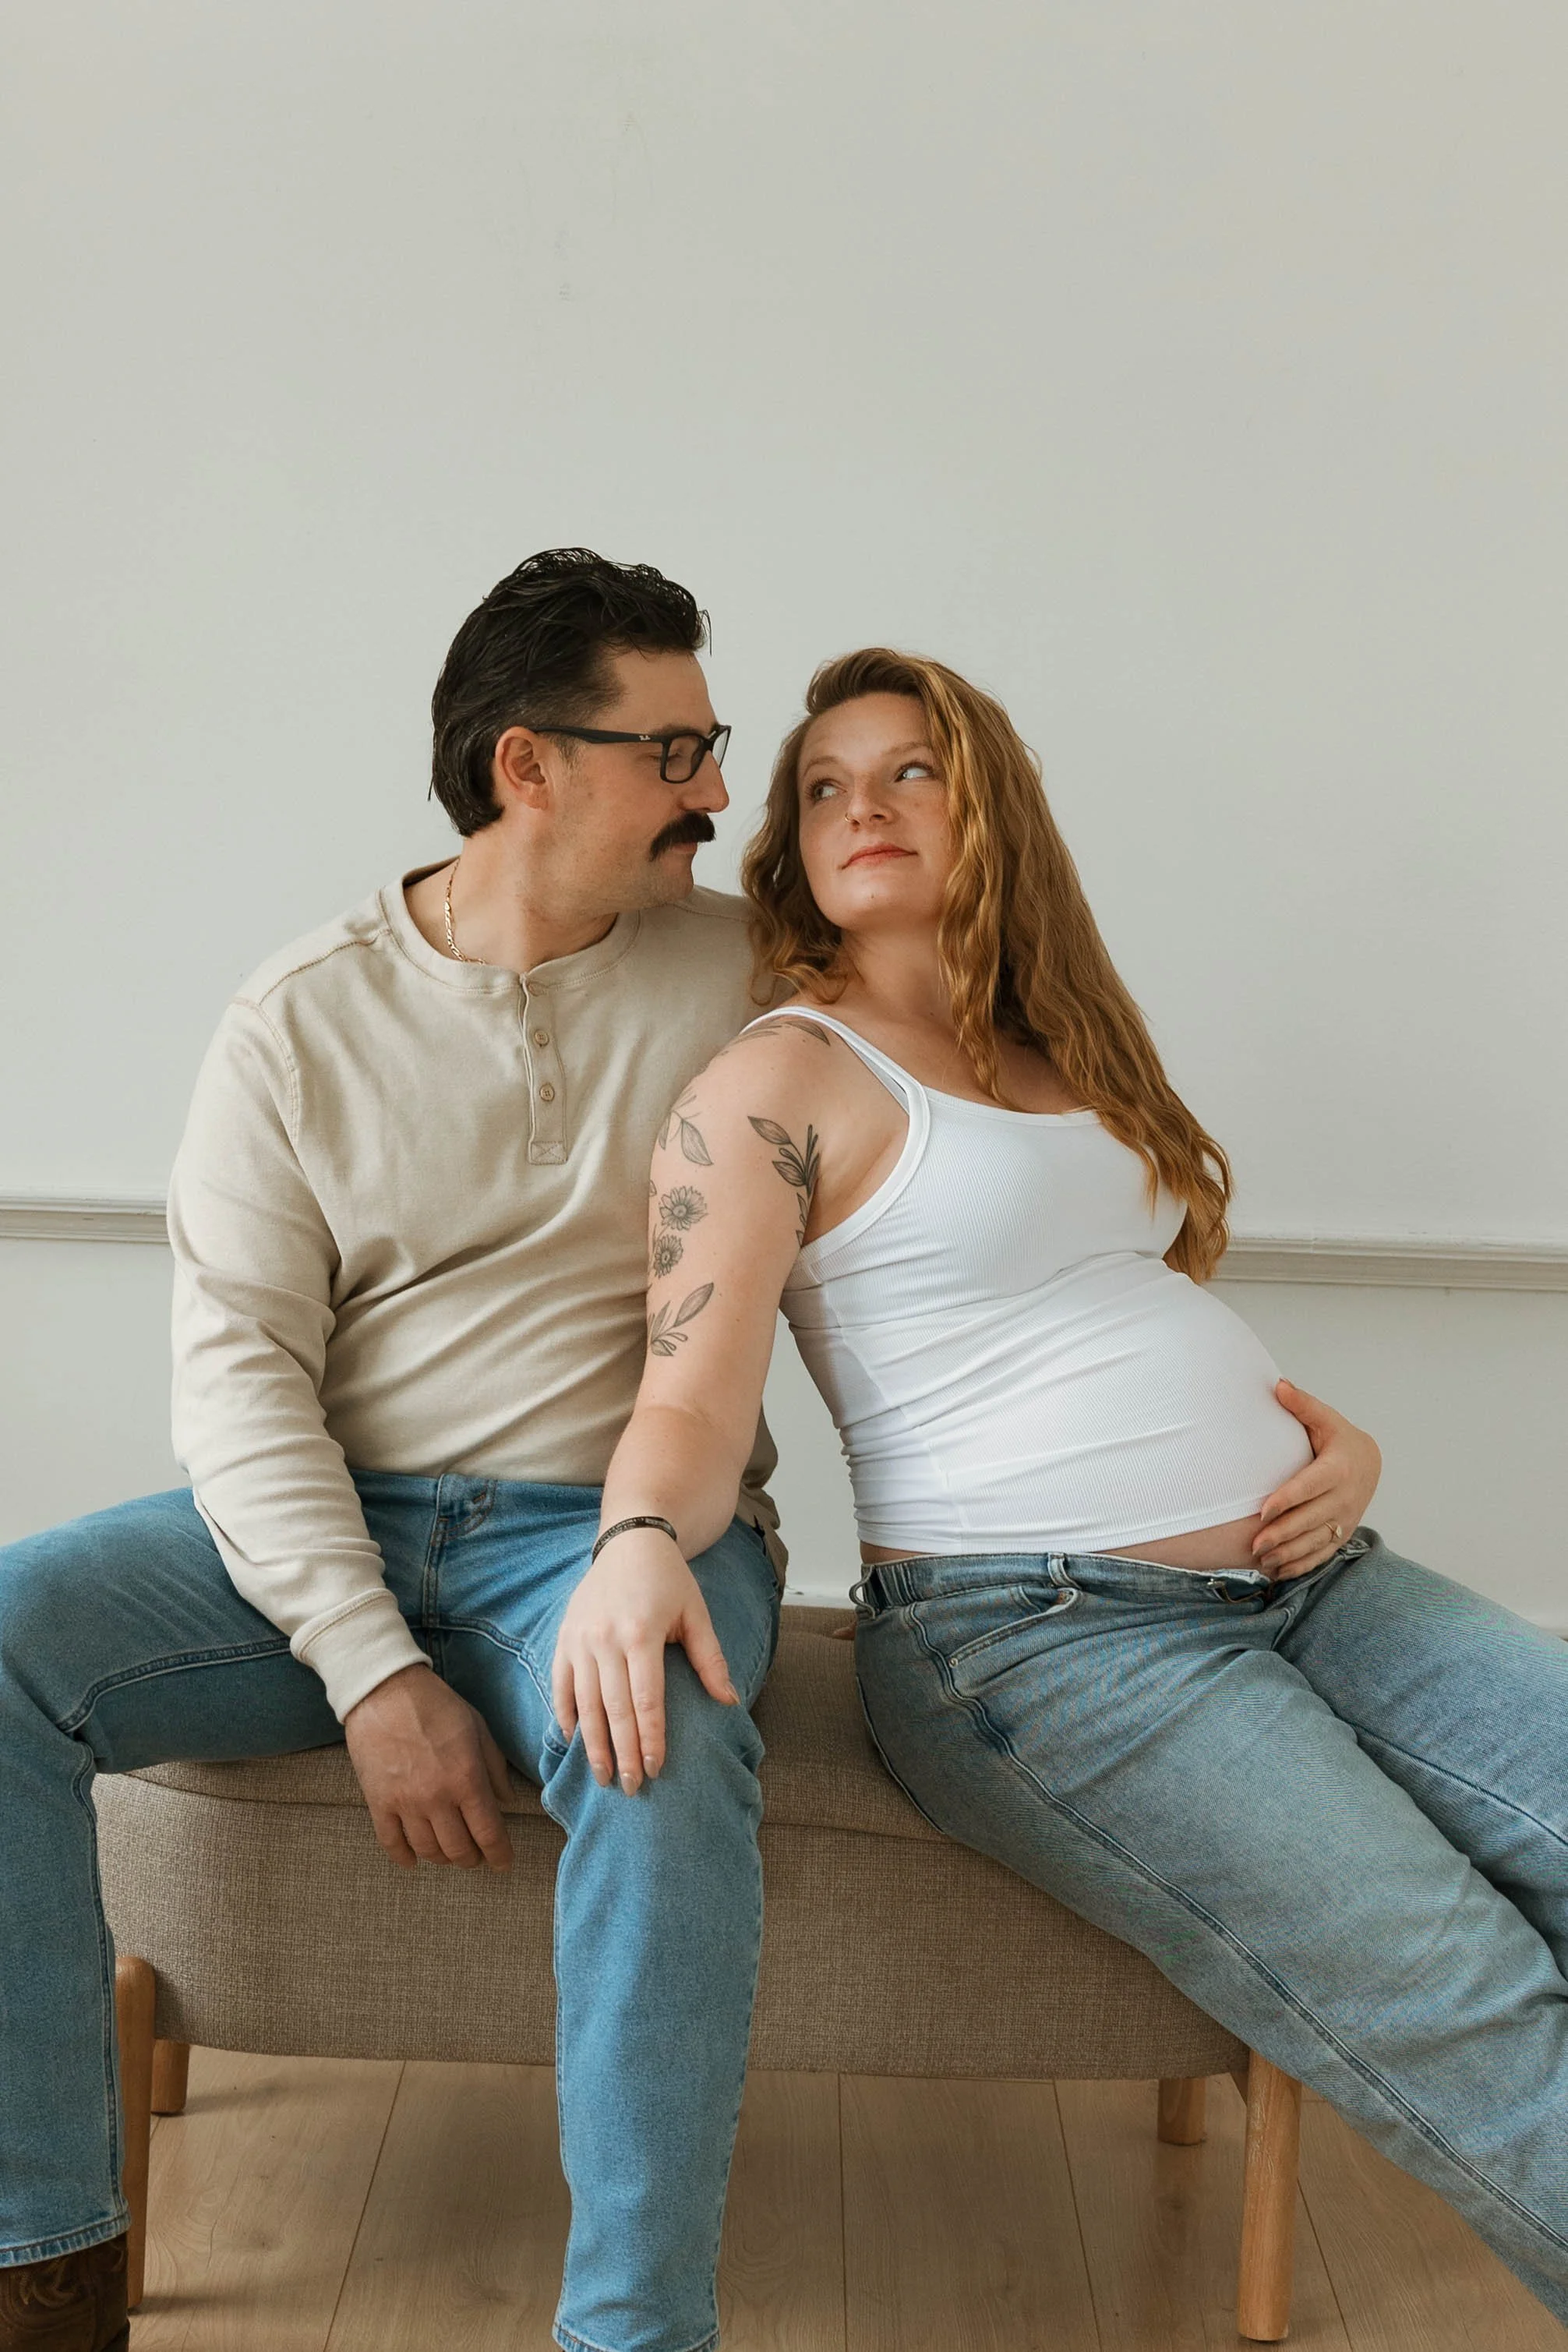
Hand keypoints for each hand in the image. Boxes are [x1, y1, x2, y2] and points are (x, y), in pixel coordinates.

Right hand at [343, 1662, 513, 1870]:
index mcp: (467, 1778)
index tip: (504, 1863)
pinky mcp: (378, 1802)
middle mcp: (437, 1797)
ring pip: (428, 1851)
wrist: (385, 1690)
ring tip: (449, 1852)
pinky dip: (405, 1858)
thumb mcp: (478, 1729)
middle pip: (459, 1850)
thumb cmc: (437, 1705)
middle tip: (476, 1855)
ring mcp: (405, 1802)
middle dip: (472, 1859)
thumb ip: (495, 1767)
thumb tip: (507, 1800)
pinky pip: (391, 1844)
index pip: (489, 1833)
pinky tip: (414, 1859)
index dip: (500, 1855)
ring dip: (442, 1858)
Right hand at [552, 1530, 737, 1793]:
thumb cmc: (669, 1580)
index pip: (646, 1700)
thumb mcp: (696, 1613)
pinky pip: (561, 1684)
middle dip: (623, 1753)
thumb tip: (728, 1701)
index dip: (651, 1738)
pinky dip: (565, 1714)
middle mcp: (605, 1638)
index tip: (656, 1769)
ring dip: (593, 1744)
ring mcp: (579, 1638)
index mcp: (642, 1633)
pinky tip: (573, 1740)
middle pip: (613, 1709)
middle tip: (631, 1788)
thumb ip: (710, 1658)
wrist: (629, 1541)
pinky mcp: (563, 1636)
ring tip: (604, 1776)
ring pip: (584, 1703)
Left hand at [1254, 1379, 1381, 1578]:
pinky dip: (1302, 1565)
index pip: (1310, 1487)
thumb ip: (1303, 1406)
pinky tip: (1279, 1571)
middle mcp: (1345, 1497)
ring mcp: (1346, 1518)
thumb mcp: (1326, 1419)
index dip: (1287, 1500)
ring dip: (1289, 1553)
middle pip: (1311, 1519)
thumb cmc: (1339, 1438)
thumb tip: (1278, 1385)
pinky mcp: (1343, 1533)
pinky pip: (1323, 1553)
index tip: (1263, 1511)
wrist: (1370, 1462)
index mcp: (1339, 1469)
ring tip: (1262, 1559)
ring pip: (1316, 1541)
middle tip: (1254, 1543)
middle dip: (1282, 1533)